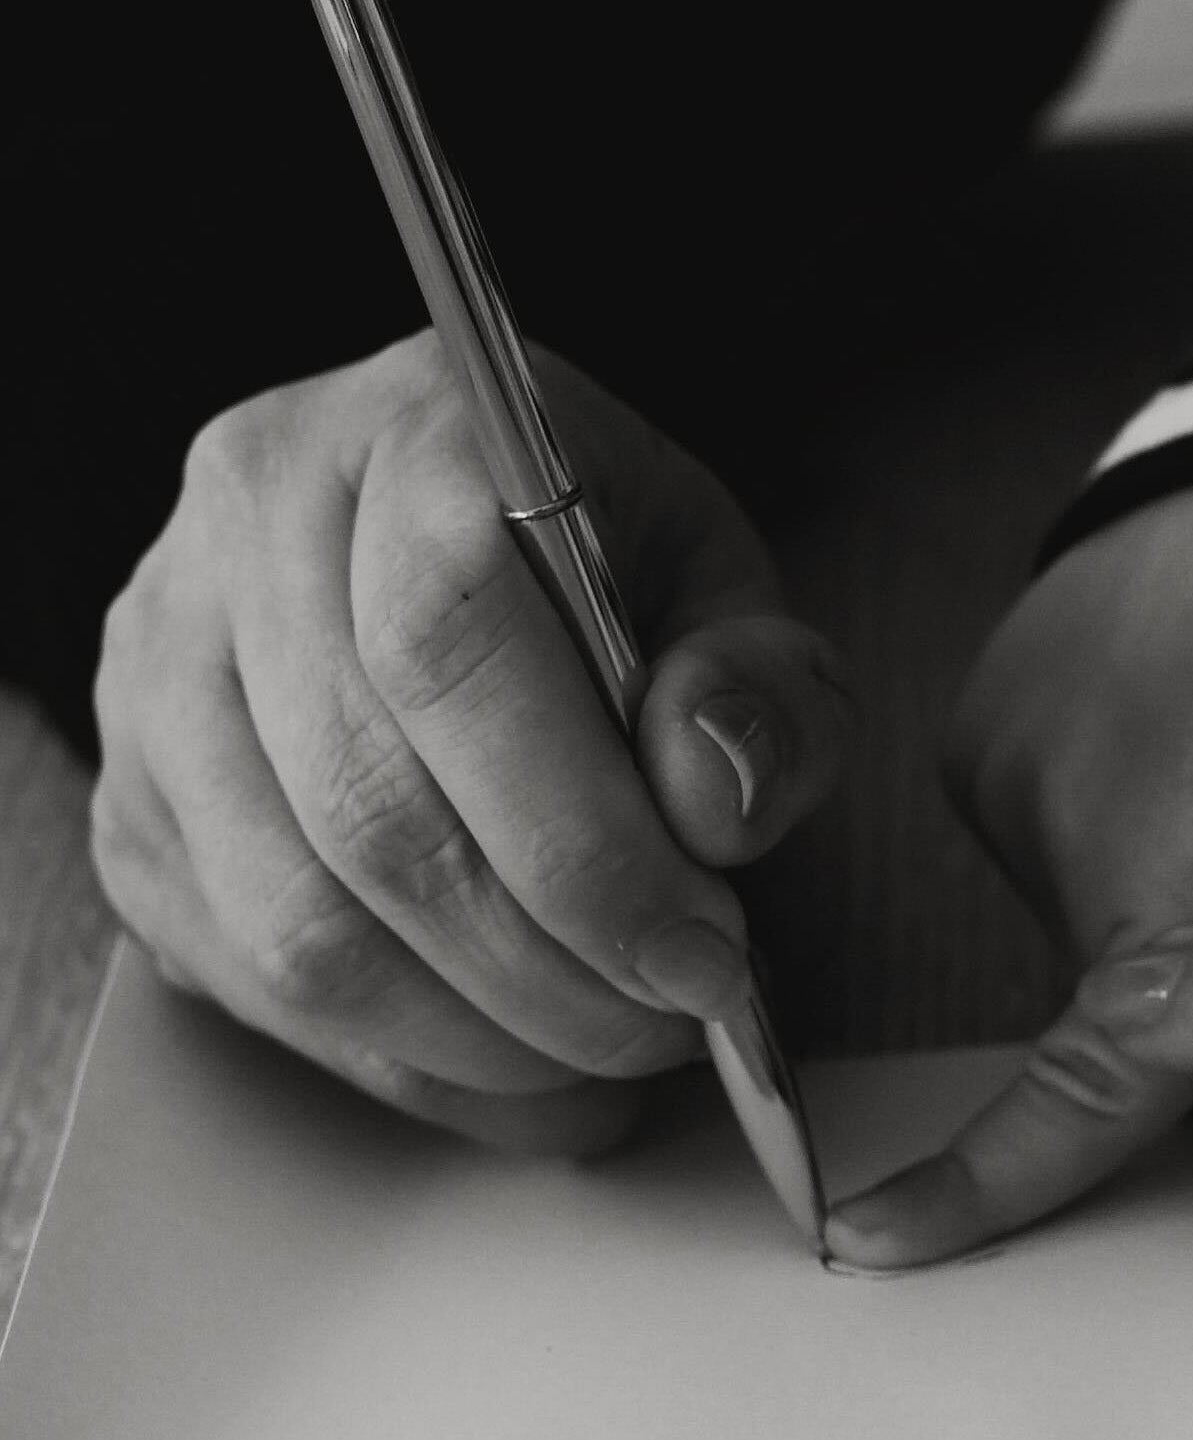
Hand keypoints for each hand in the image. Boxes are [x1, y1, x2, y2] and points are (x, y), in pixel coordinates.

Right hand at [90, 330, 847, 1151]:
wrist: (464, 534)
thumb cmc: (601, 558)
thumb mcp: (723, 574)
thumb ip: (759, 682)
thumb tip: (711, 799)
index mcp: (412, 425)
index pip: (452, 636)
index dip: (579, 830)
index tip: (697, 947)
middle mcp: (252, 521)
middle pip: (371, 802)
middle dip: (546, 961)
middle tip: (671, 1018)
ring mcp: (162, 664)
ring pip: (296, 918)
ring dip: (475, 1033)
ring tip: (606, 1048)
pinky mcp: (132, 801)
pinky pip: (249, 979)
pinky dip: (398, 1059)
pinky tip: (516, 1067)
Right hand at [825, 477, 1192, 1264]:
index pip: (1089, 1084)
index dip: (988, 1180)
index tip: (874, 1240)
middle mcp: (1073, 820)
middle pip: (1122, 1008)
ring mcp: (1006, 757)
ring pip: (1079, 919)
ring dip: (1158, 887)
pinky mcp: (977, 717)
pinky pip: (1037, 834)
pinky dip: (1106, 817)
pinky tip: (1181, 723)